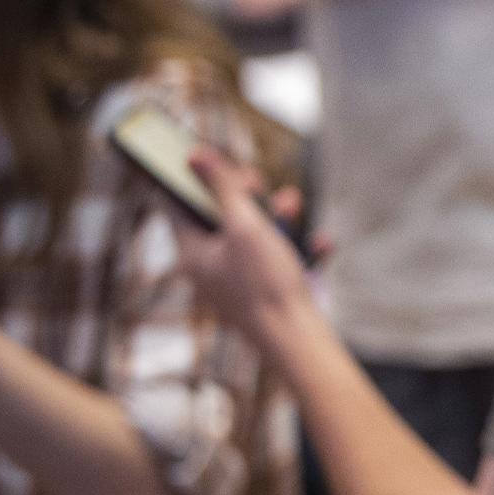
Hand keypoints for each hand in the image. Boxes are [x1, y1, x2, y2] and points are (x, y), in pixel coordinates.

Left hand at [170, 149, 315, 337]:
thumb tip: (194, 154)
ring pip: (251, 237)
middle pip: (218, 219)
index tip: (206, 160)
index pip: (176, 205)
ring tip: (292, 202)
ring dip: (275, 217)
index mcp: (191, 253)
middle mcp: (208, 269)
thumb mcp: (244, 225)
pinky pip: (275, 261)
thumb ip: (221, 187)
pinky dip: (295, 248)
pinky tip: (317, 242)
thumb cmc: (266, 284)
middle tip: (255, 179)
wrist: (296, 341)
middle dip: (243, 195)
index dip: (191, 179)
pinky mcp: (262, 294)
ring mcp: (235, 282)